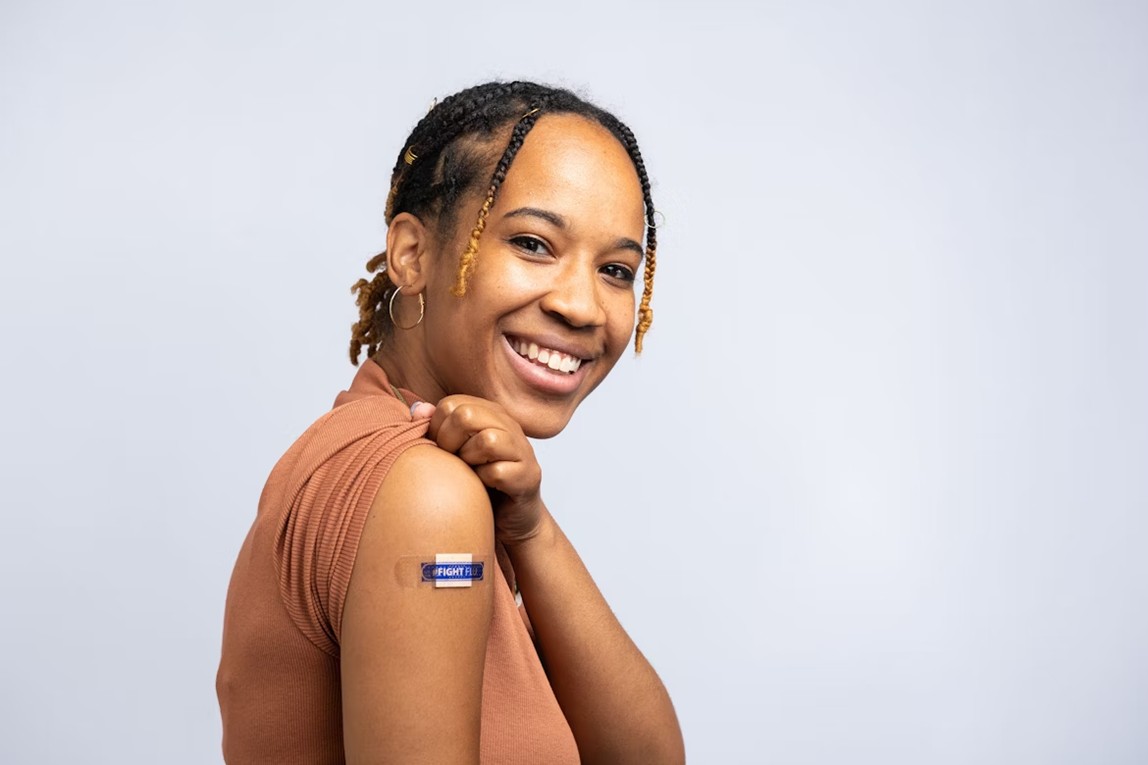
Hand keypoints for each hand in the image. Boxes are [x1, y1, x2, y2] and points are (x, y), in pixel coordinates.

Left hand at [413, 396, 544, 545]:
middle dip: (449, 442)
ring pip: (487, 440)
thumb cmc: (478, 482)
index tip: (441, 449)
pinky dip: (483, 482)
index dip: (436, 428)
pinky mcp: (528, 476)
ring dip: (469, 460)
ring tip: (471, 472)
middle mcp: (509, 425)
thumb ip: (435, 429)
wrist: (510, 518)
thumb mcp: (452, 453)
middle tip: (453, 461)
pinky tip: (485, 487)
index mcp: (489, 413)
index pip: (451, 404)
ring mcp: (522, 449)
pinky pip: (497, 472)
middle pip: (466, 415)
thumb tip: (418, 409)